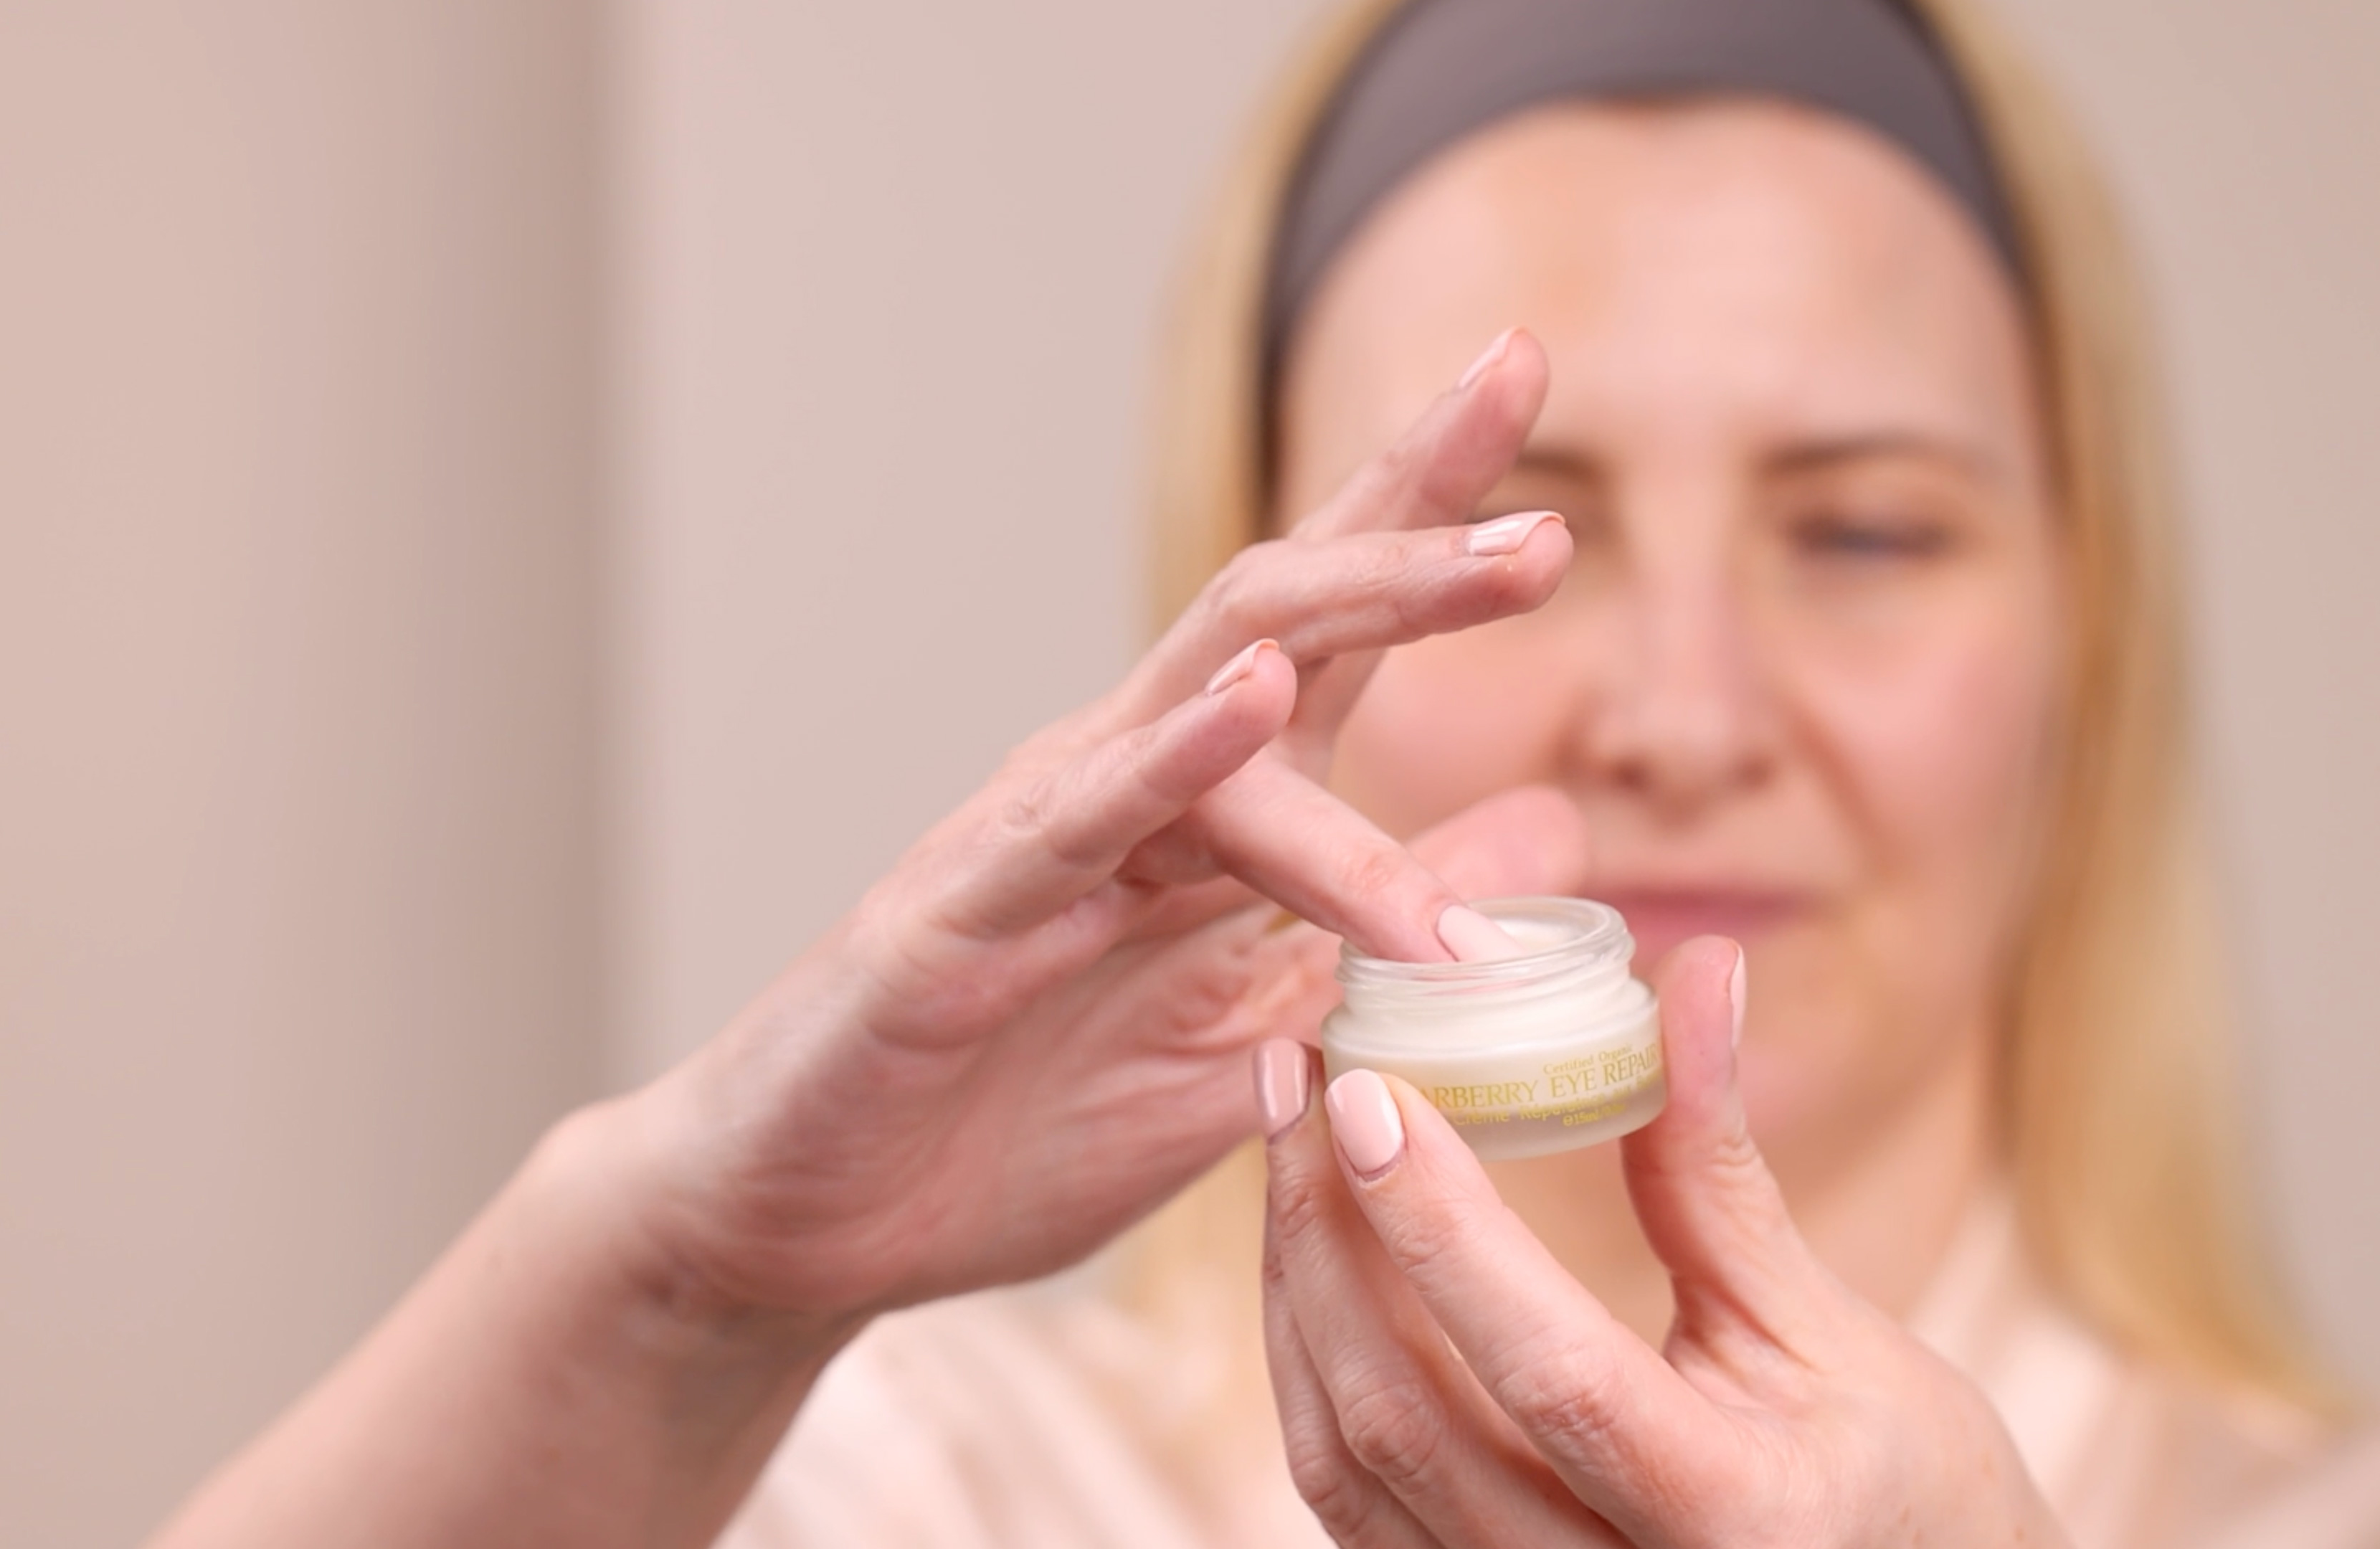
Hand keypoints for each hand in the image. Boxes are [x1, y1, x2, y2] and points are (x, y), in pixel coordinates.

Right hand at [618, 329, 1586, 1326]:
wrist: (811, 1228)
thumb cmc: (1009, 1130)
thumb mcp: (1251, 1039)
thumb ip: (1384, 937)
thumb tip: (1551, 833)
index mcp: (1199, 815)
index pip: (1333, 637)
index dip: (1427, 510)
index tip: (1529, 370)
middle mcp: (1121, 785)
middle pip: (1286, 613)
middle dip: (1427, 533)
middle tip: (1568, 492)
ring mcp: (1035, 836)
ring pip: (1211, 689)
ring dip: (1369, 616)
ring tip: (1508, 563)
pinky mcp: (957, 921)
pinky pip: (1077, 825)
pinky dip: (1174, 757)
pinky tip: (1258, 698)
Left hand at [1257, 937, 2068, 1548]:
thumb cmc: (1907, 1483)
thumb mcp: (1831, 1331)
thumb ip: (1719, 1172)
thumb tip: (1700, 973)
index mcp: (1725, 1520)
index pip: (1550, 1369)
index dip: (1443, 1228)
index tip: (1363, 1090)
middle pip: (1407, 1418)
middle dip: (1328, 1232)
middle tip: (1296, 1076)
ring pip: (1348, 1463)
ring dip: (1300, 1290)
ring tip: (1283, 1140)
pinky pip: (1348, 1502)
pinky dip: (1311, 1368)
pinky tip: (1309, 1254)